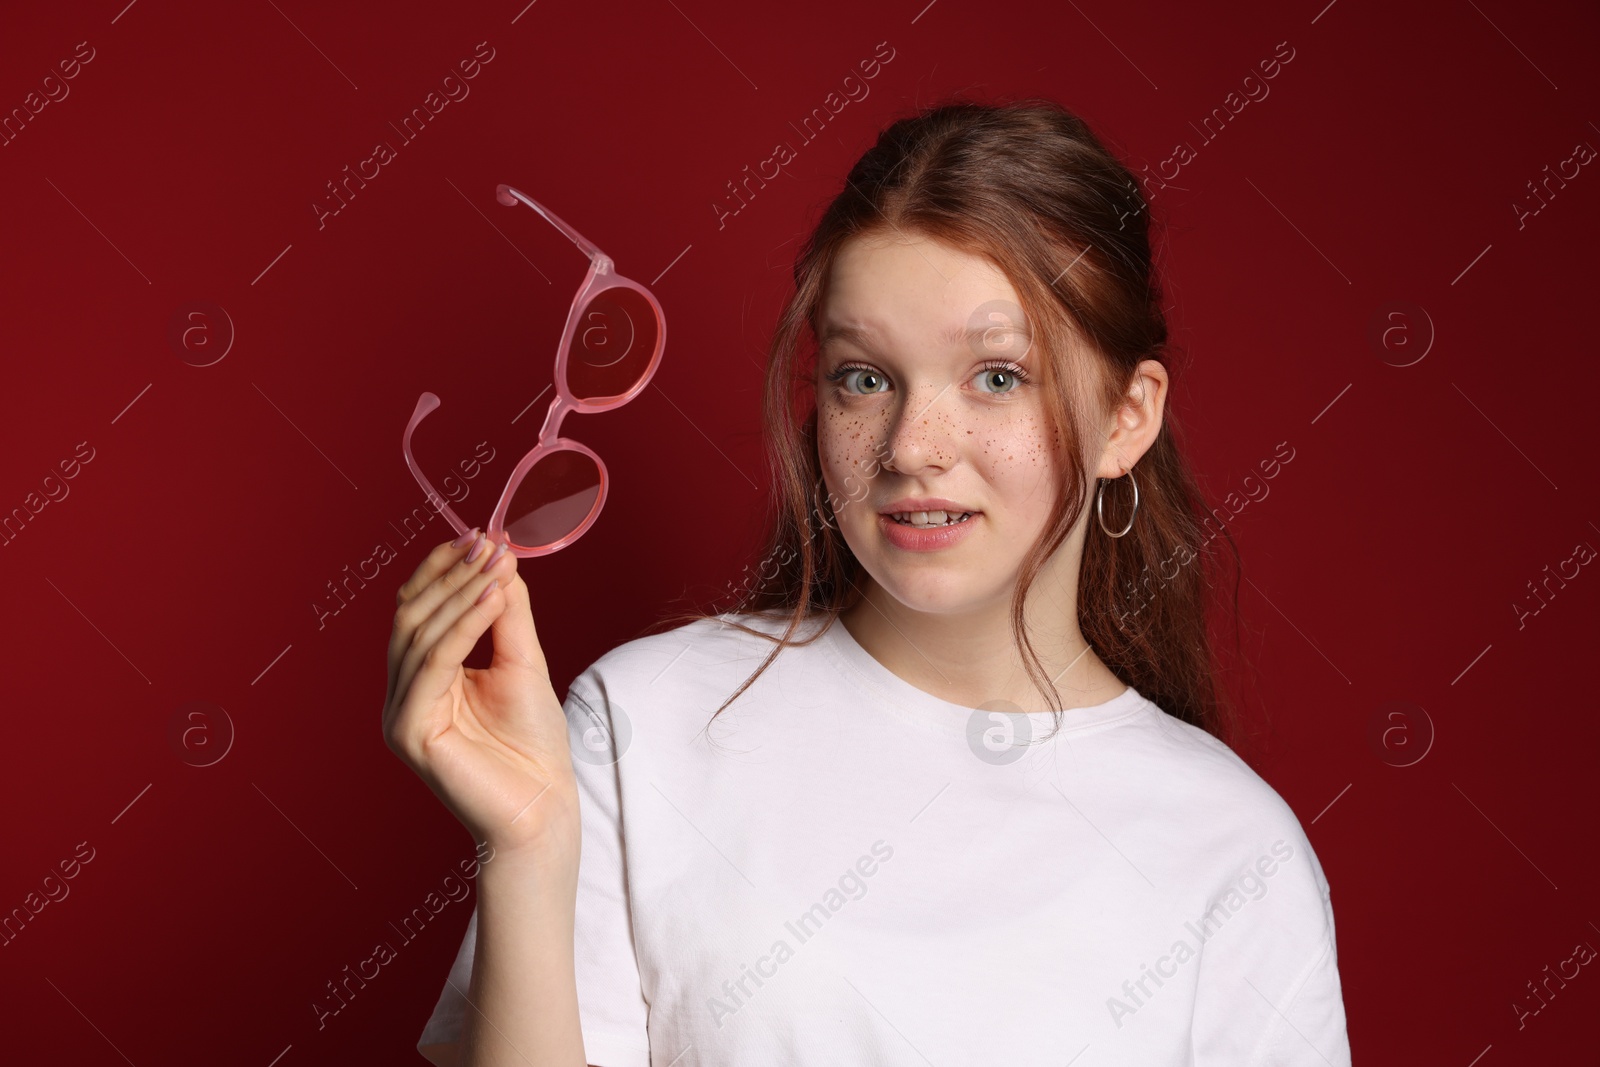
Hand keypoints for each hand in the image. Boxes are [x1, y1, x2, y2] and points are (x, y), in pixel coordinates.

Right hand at [384, 531, 580, 861]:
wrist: (543, 806)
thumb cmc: (532, 744)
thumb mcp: (521, 660)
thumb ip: (506, 612)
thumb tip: (500, 557)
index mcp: (423, 678)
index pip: (419, 609)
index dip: (444, 568)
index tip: (481, 535)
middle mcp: (403, 694)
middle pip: (412, 616)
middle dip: (452, 574)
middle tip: (489, 543)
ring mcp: (400, 714)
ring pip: (420, 635)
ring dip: (461, 593)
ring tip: (497, 565)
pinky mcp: (409, 732)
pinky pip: (434, 665)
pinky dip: (464, 627)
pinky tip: (492, 599)